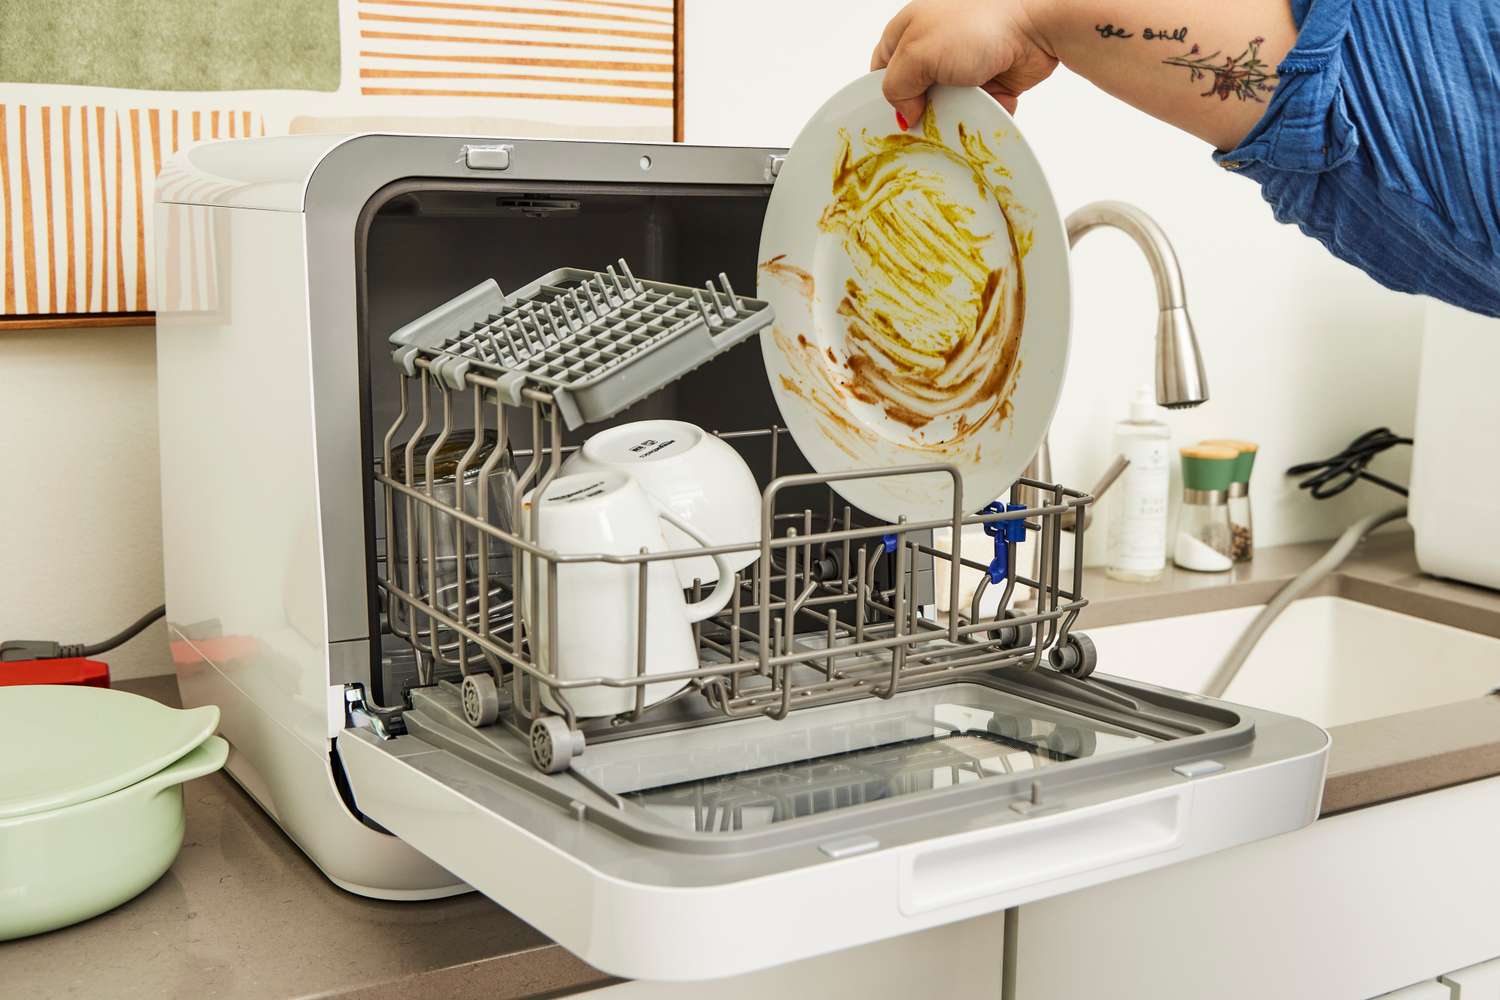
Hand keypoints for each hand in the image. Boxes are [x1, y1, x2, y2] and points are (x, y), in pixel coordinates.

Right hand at [871, 0, 1058, 126]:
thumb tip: (905, 115)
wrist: (1036, 25)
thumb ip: (896, 87)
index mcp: (909, 29)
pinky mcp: (991, 80)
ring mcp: (964, 63)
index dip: (883, 96)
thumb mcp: (917, 53)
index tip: (887, 120)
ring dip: (953, 117)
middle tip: (922, 127)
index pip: (882, 69)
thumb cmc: (976, 24)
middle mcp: (935, 45)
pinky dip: (981, 117)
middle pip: (915, 93)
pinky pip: (978, 110)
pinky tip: (984, 115)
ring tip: (959, 118)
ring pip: (947, 106)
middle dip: (920, 113)